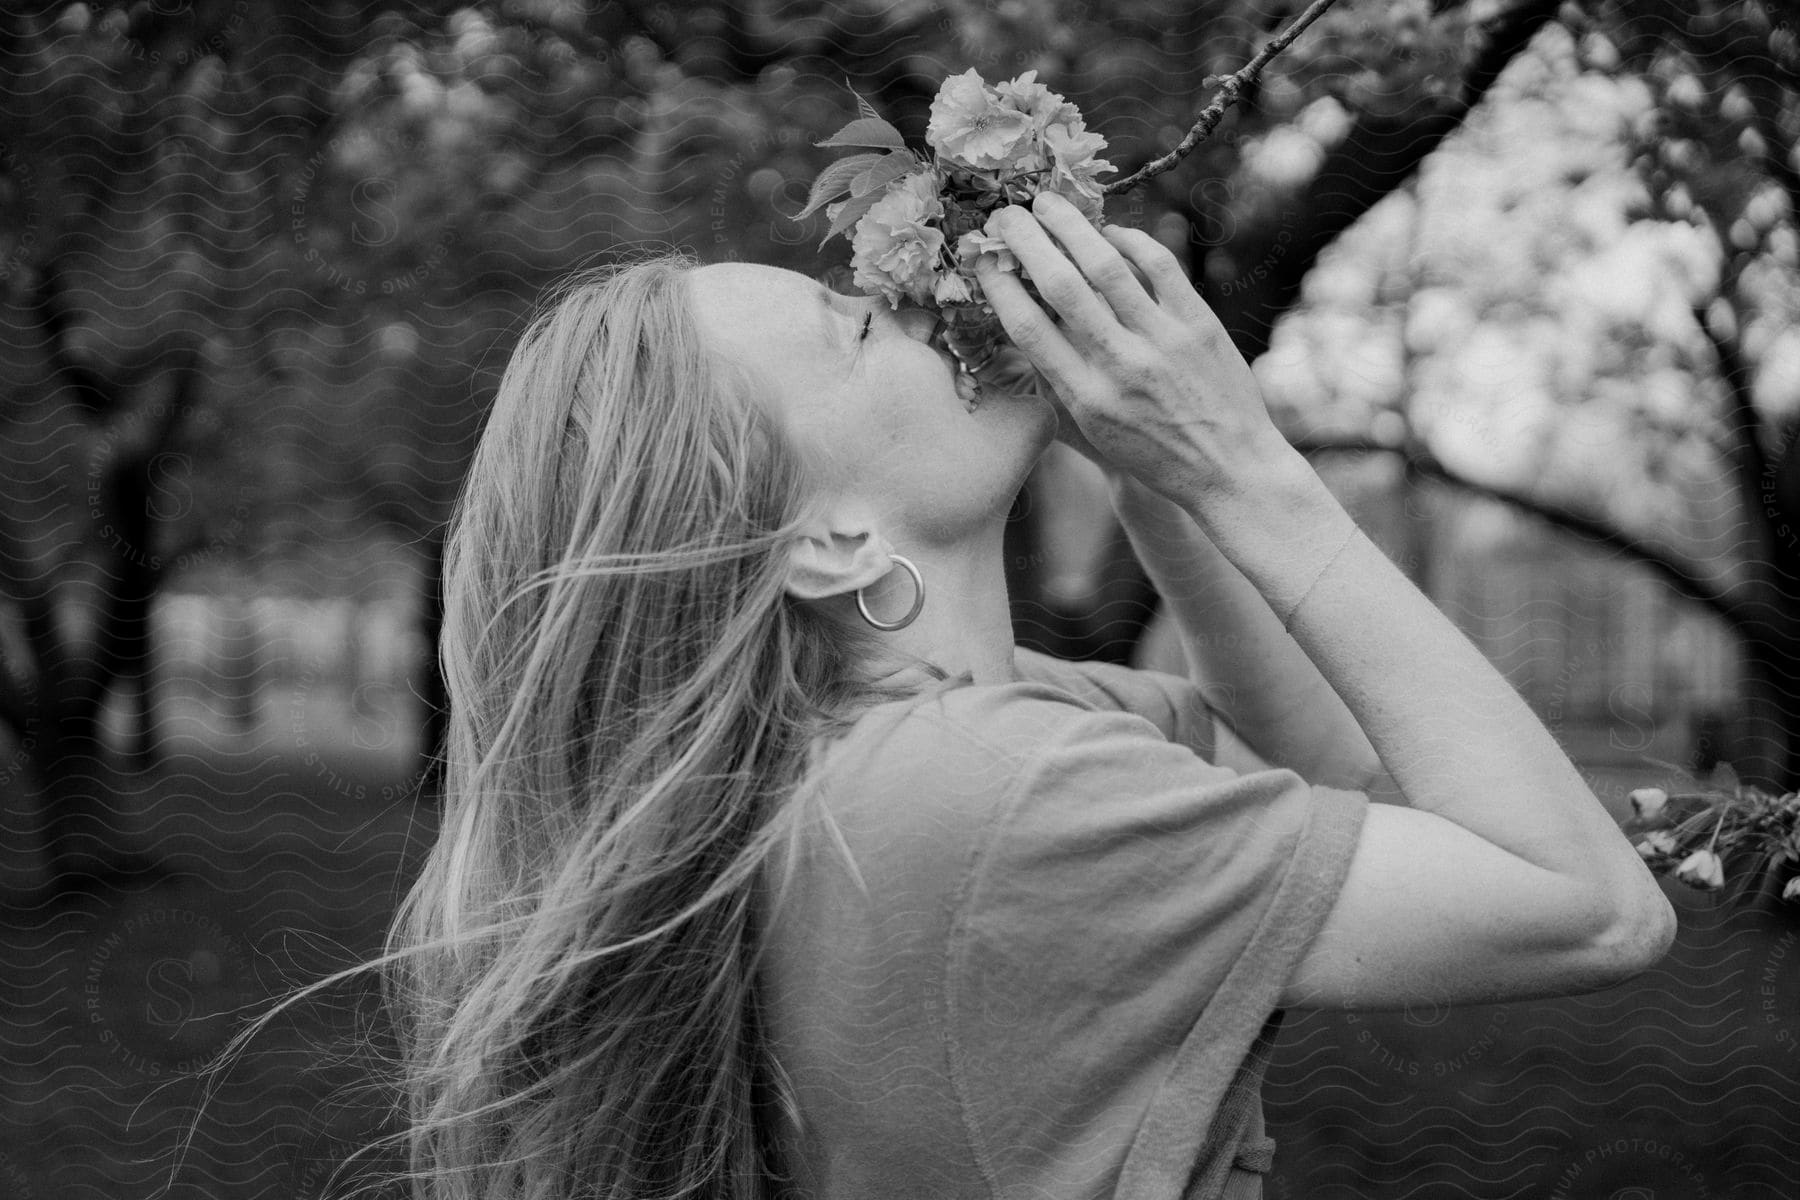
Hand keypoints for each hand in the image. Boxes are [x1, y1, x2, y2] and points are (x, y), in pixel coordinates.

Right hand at [973, 191, 1290, 502]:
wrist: (1230, 469)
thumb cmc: (1154, 454)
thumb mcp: (1094, 431)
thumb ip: (1059, 381)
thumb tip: (1024, 326)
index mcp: (1085, 397)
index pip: (1028, 329)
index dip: (998, 286)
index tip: (983, 260)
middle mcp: (1121, 366)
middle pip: (1061, 287)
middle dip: (1026, 241)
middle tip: (1004, 215)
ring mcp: (1163, 341)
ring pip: (1107, 266)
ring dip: (1071, 226)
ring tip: (1046, 203)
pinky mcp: (1199, 324)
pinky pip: (1159, 266)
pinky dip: (1130, 240)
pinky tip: (1110, 232)